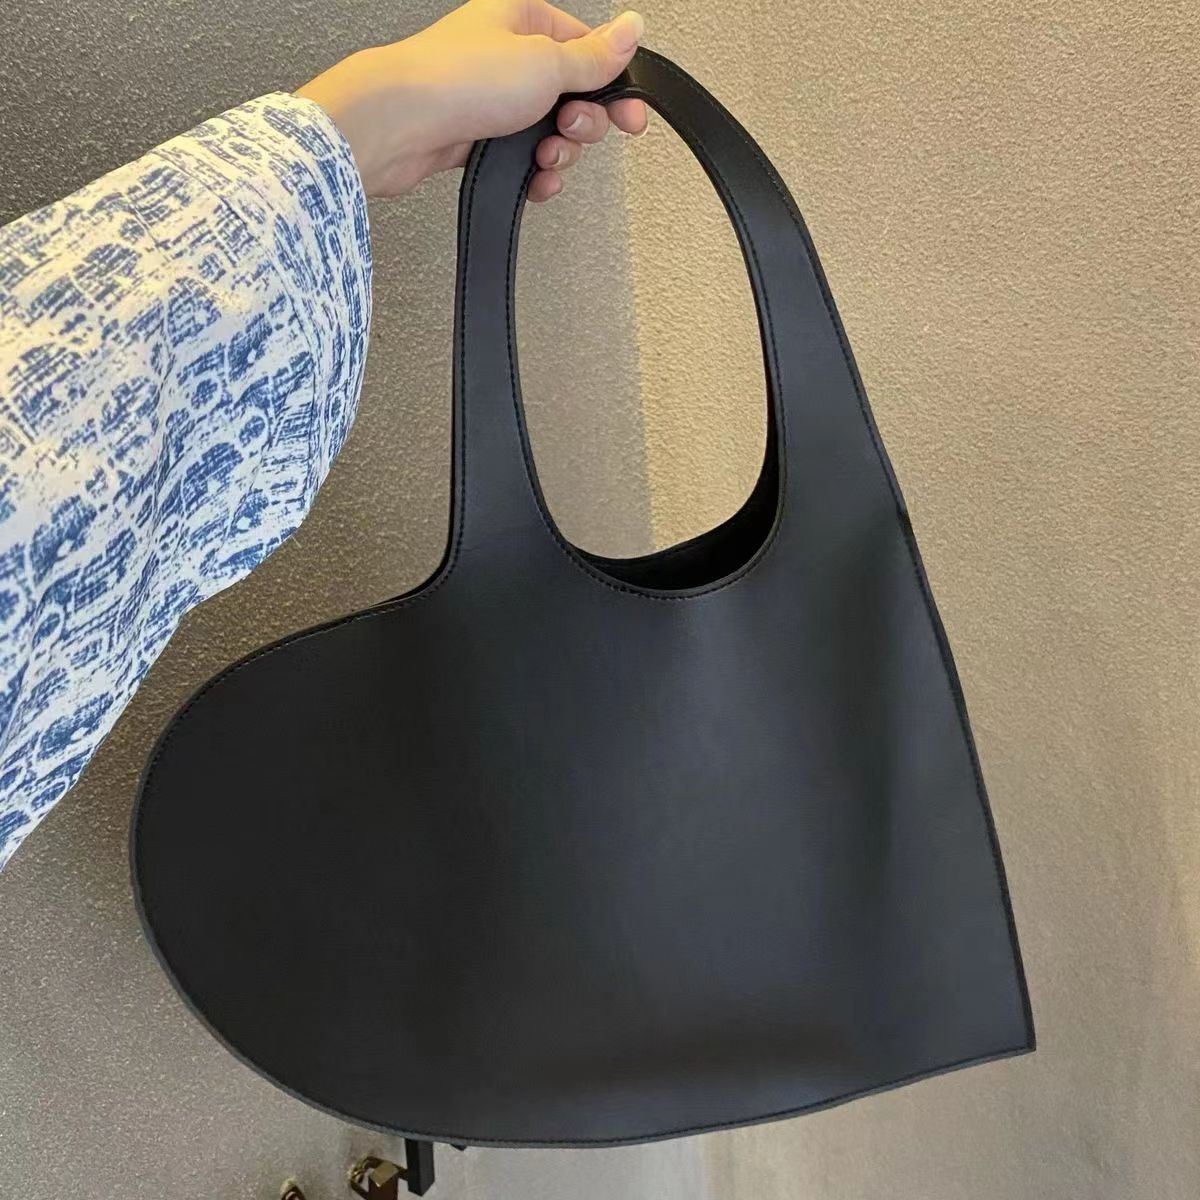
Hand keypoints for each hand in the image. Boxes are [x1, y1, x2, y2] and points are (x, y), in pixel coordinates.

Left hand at [294, 0, 647, 200]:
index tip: (629, 116)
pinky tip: (534, 181)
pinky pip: (522, 162)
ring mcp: (493, 102)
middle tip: (569, 127)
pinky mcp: (478, 141)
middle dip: (581, 125)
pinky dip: (534, 176)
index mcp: (525, 20)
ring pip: (549, 135)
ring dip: (558, 154)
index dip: (613, 85)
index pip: (588, 50)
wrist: (400, 126)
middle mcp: (508, 57)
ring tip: (544, 157)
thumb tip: (631, 30)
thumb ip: (594, 57)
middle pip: (573, 97)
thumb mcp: (546, 62)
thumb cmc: (457, 80)